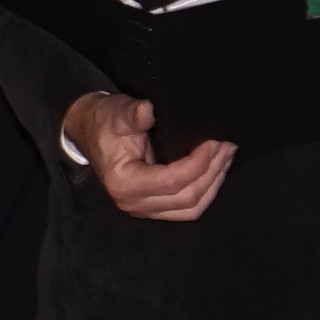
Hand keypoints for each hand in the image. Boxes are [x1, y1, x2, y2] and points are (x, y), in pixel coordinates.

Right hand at [66, 88, 234, 221]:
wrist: (92, 132)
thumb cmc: (106, 122)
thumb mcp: (117, 112)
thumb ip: (134, 114)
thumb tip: (147, 110)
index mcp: (124, 183)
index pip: (171, 181)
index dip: (198, 163)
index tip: (214, 142)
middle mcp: (134, 203)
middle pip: (186, 198)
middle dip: (212, 172)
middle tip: (228, 147)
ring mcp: (145, 209)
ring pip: (190, 209)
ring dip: (213, 184)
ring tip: (227, 157)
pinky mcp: (154, 207)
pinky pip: (186, 208)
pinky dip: (205, 191)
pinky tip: (216, 170)